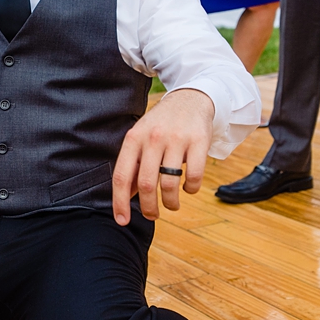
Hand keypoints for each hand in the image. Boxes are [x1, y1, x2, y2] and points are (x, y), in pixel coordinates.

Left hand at [112, 88, 213, 225]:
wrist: (190, 99)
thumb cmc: (161, 125)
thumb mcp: (140, 138)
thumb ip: (132, 165)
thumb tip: (126, 197)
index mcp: (133, 138)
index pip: (122, 176)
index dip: (120, 203)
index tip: (122, 221)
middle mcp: (153, 138)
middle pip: (146, 185)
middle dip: (149, 208)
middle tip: (153, 215)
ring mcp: (177, 139)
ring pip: (169, 184)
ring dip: (171, 203)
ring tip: (172, 205)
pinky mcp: (199, 141)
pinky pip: (194, 176)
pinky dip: (191, 189)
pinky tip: (188, 188)